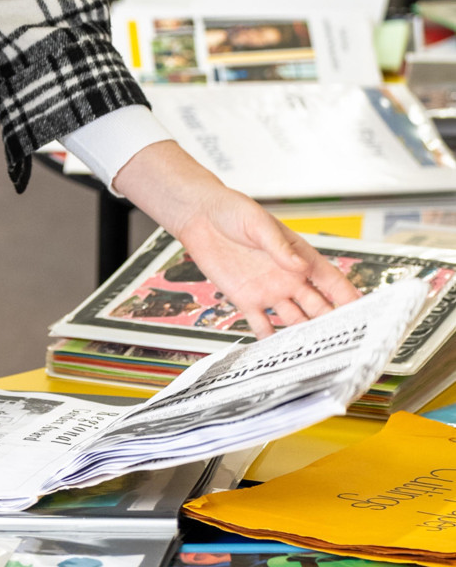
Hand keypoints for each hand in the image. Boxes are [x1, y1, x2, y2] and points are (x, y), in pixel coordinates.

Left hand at [113, 140, 357, 337]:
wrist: (201, 217)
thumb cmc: (233, 211)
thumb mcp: (259, 224)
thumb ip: (279, 248)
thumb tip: (299, 265)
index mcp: (299, 257)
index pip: (331, 281)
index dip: (349, 297)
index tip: (364, 314)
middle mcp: (289, 278)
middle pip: (318, 307)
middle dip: (332, 325)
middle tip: (346, 344)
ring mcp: (269, 291)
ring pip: (295, 320)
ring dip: (305, 336)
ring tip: (318, 355)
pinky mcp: (246, 300)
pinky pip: (262, 325)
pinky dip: (271, 340)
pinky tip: (280, 355)